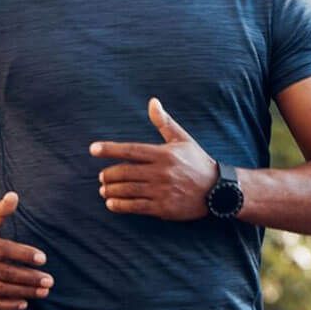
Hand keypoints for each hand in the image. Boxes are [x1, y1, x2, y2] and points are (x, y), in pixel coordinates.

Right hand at [0, 192, 53, 309]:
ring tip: (44, 292)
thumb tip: (14, 195)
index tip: (43, 258)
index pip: (5, 251)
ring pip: (0, 289)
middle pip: (5, 273)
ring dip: (24, 292)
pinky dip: (7, 305)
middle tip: (50, 280)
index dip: (24, 254)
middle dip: (29, 278)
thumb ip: (1, 210)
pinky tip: (25, 304)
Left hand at [91, 98, 217, 219]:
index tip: (93, 149)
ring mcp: (161, 191)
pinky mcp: (163, 207)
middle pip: (125, 172)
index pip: (130, 150)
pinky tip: (111, 203)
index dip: (110, 149)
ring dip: (111, 190)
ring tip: (103, 189)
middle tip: (102, 176)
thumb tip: (152, 101)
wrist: (217, 190)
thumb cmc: (197, 162)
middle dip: (108, 174)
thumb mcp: (182, 139)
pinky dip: (120, 205)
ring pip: (127, 190)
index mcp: (163, 154)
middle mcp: (161, 172)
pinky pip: (135, 206)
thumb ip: (164, 122)